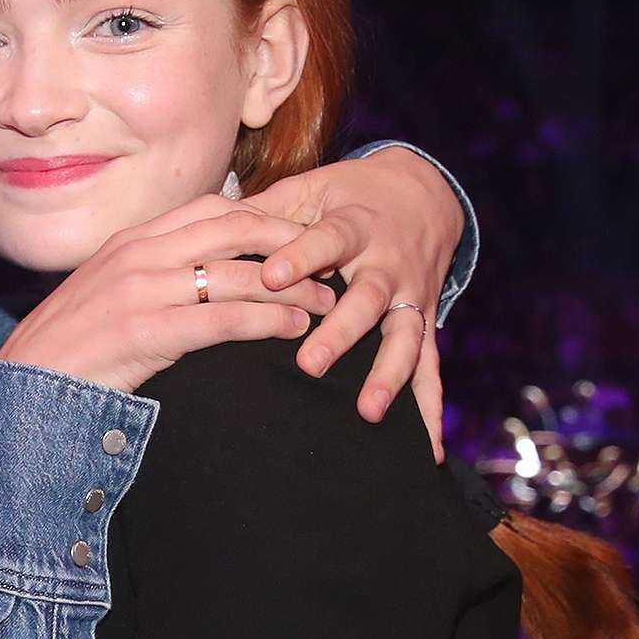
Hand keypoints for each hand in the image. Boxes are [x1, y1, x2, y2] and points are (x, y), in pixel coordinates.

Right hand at [0, 194, 336, 393]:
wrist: (27, 382)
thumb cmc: (72, 345)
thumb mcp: (107, 290)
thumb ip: (149, 272)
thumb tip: (198, 271)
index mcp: (132, 239)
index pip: (212, 208)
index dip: (263, 216)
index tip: (298, 235)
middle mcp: (139, 253)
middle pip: (234, 228)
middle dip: (290, 241)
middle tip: (327, 260)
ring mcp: (142, 289)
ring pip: (238, 272)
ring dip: (292, 287)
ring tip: (324, 303)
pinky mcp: (147, 331)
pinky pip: (224, 318)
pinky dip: (268, 320)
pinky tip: (293, 329)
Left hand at [243, 147, 463, 460]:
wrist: (422, 195)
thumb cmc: (346, 196)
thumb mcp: (310, 191)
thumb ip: (265, 211)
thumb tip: (209, 226)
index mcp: (353, 224)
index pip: (326, 239)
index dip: (300, 257)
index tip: (270, 276)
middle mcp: (388, 261)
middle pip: (368, 297)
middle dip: (342, 330)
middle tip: (310, 362)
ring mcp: (411, 294)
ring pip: (403, 335)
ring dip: (388, 374)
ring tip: (368, 409)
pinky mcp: (425, 321)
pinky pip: (430, 367)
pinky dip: (430, 408)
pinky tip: (427, 448)